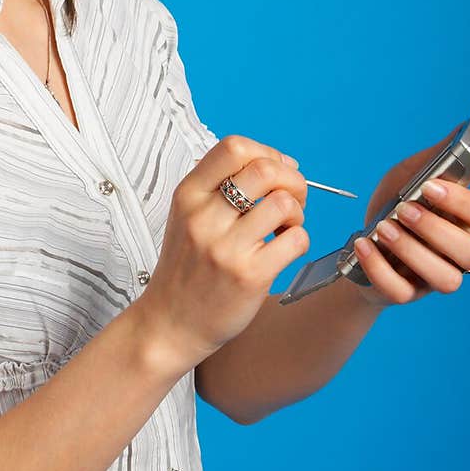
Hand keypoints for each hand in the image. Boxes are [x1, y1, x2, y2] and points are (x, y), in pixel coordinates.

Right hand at [139, 135, 309, 366]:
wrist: (170, 323)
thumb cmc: (186, 267)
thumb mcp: (187, 216)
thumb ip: (219, 186)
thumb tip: (277, 162)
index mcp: (188, 195)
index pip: (233, 147)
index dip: (266, 152)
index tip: (276, 171)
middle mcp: (204, 217)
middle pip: (264, 169)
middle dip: (292, 179)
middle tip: (292, 199)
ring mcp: (226, 247)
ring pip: (283, 203)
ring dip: (296, 212)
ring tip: (284, 227)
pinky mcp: (249, 275)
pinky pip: (296, 240)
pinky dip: (300, 240)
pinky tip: (284, 249)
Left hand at [354, 104, 469, 308]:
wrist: (358, 244)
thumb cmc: (394, 206)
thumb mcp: (412, 173)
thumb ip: (447, 150)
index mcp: (462, 220)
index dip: (461, 201)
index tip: (430, 186)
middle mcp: (456, 253)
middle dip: (437, 229)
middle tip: (403, 209)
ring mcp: (432, 278)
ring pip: (447, 279)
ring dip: (413, 251)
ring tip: (383, 229)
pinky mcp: (405, 294)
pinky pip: (401, 292)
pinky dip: (380, 269)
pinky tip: (364, 245)